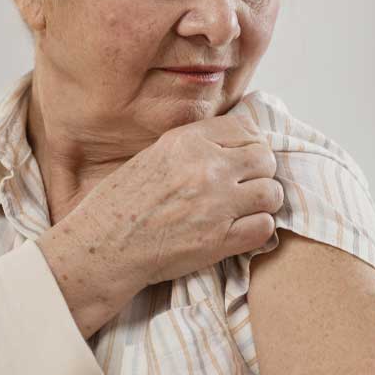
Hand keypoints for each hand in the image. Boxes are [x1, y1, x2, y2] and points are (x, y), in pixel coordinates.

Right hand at [71, 106, 282, 287]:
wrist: (102, 246)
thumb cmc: (120, 203)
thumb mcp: (154, 155)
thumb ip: (194, 147)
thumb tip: (234, 144)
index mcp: (187, 142)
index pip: (245, 128)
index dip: (251, 143)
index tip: (245, 158)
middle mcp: (205, 168)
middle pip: (264, 159)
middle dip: (260, 172)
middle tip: (245, 186)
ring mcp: (215, 205)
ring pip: (271, 193)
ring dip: (262, 202)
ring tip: (245, 209)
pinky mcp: (219, 240)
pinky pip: (264, 227)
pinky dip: (257, 229)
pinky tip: (240, 230)